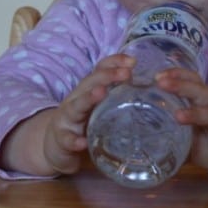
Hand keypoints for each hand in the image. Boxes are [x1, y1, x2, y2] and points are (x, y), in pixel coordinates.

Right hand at [0, 53, 135, 175]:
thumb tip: (152, 91)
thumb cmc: (86, 122)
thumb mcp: (102, 107)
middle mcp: (78, 98)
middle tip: (126, 73)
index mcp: (90, 88)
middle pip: (90, 82)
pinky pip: (67, 139)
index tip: (132, 61)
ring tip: (101, 92)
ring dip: (89, 98)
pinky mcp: (61, 139)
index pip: (101, 69)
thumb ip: (121, 98)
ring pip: (76, 105)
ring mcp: (68, 118)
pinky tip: (82, 143)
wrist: (56, 146)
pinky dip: (74, 140)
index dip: (115, 62)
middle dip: (108, 75)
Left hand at [155, 68, 207, 183]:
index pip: (193, 81)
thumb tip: (141, 133)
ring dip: (198, 114)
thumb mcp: (194, 132)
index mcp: (207, 100)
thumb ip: (174, 130)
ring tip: (179, 116)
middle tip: (162, 84)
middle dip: (182, 87)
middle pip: (202, 92)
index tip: (157, 75)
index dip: (177, 76)